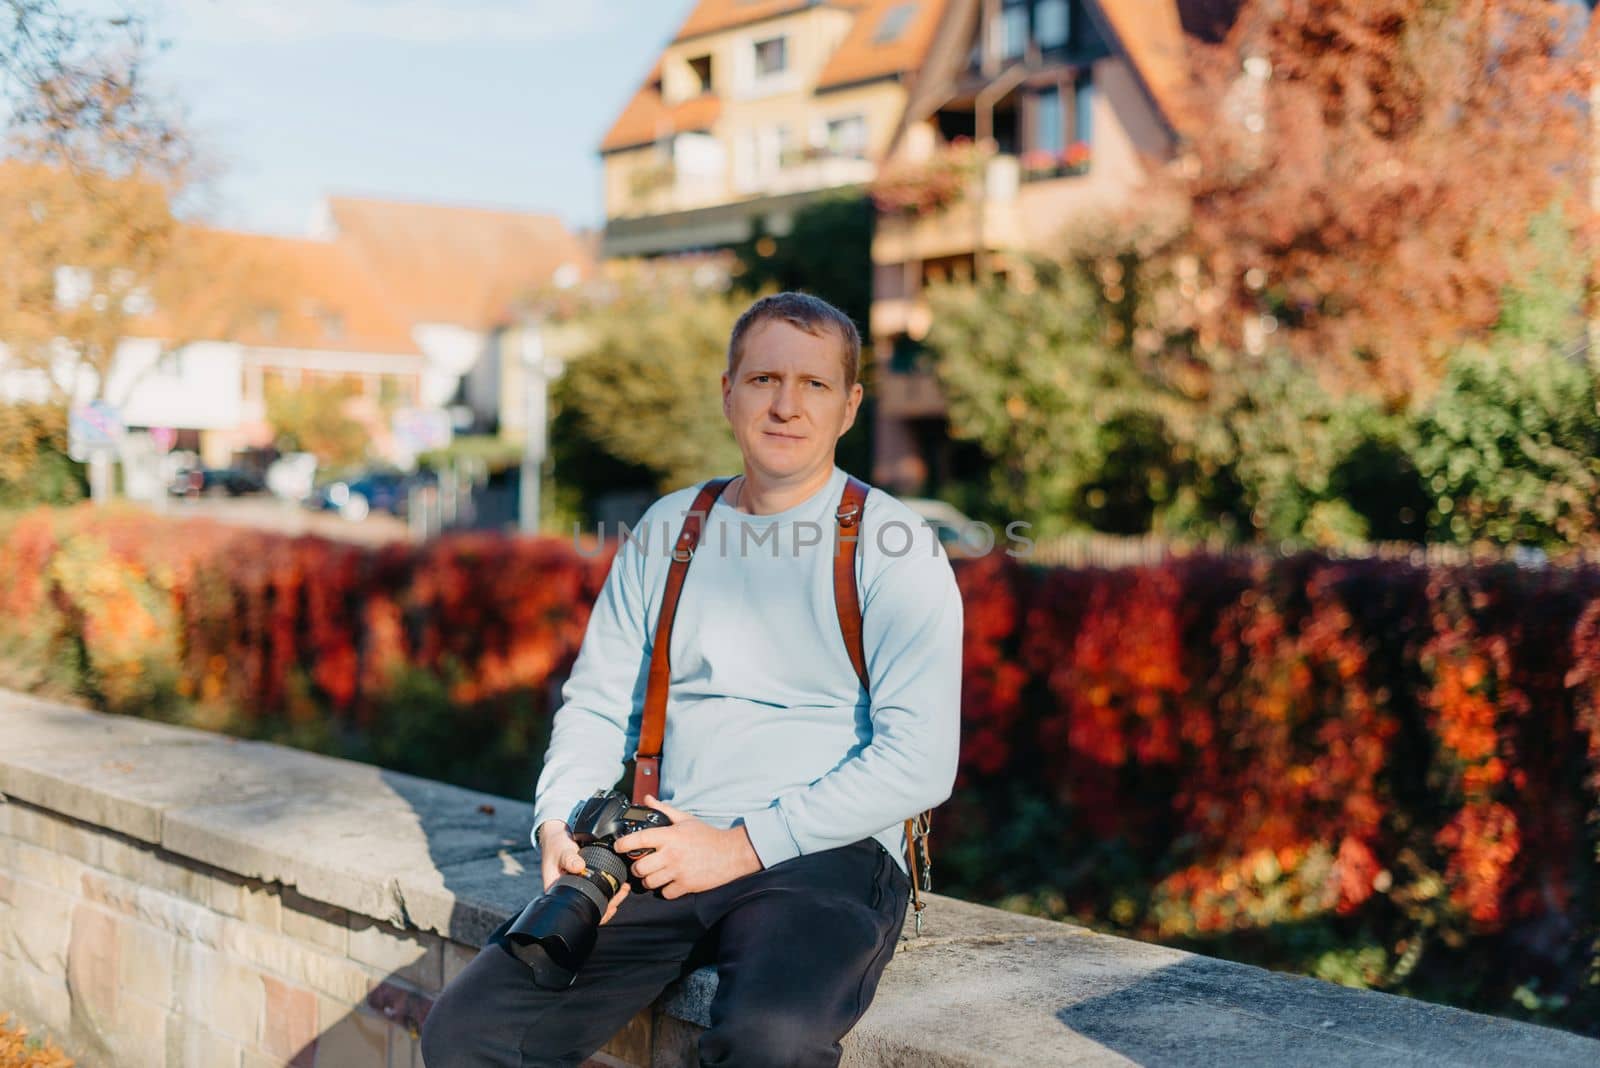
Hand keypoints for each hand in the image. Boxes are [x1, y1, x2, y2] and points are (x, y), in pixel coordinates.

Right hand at [536, 819, 628, 924]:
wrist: (558, 836)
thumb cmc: (555, 846)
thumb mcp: (561, 851)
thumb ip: (568, 858)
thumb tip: (579, 867)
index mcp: (559, 892)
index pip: (578, 908)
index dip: (594, 911)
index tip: (610, 905)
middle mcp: (569, 892)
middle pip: (591, 905)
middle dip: (609, 902)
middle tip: (622, 892)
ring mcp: (579, 886)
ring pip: (597, 898)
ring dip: (612, 895)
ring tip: (624, 887)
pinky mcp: (587, 878)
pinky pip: (599, 887)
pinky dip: (610, 886)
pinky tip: (620, 883)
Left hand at [612, 796, 762, 899]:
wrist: (731, 853)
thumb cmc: (707, 835)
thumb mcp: (685, 819)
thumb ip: (663, 810)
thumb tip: (647, 799)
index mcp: (670, 836)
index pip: (639, 839)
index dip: (623, 844)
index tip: (618, 846)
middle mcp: (672, 854)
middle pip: (640, 867)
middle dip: (637, 866)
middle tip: (641, 864)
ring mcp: (678, 871)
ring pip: (649, 882)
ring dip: (649, 879)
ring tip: (654, 874)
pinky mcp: (686, 885)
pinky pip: (665, 893)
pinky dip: (665, 890)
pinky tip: (669, 882)